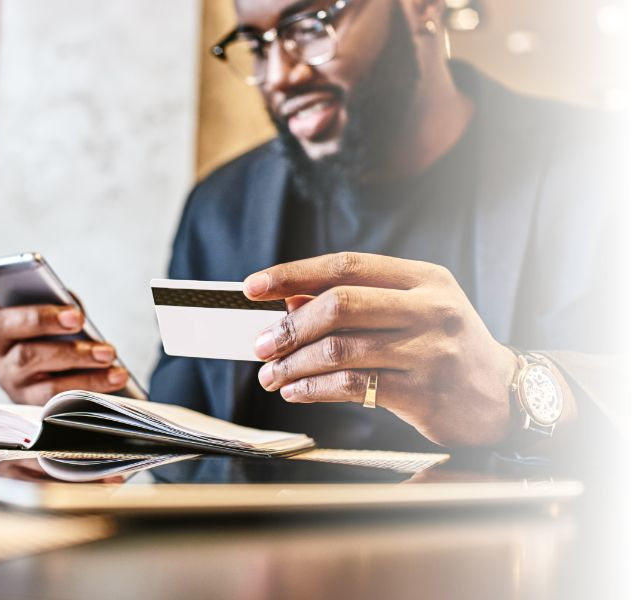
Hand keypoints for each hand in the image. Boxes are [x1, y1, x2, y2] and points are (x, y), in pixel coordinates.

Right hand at [0, 258, 128, 404]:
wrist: (76, 387)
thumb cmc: (67, 342)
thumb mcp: (62, 319)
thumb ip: (61, 306)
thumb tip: (73, 312)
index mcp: (1, 320)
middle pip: (6, 326)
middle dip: (41, 319)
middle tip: (77, 318)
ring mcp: (9, 377)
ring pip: (32, 361)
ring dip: (75, 356)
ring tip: (109, 353)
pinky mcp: (29, 404)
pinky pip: (55, 395)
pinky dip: (90, 383)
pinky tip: (117, 376)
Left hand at [243, 252, 517, 446]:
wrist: (503, 395)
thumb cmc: (446, 346)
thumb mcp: (412, 310)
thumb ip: (358, 302)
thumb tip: (290, 301)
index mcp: (425, 278)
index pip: (347, 265)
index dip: (294, 274)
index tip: (255, 286)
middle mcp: (431, 308)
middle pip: (340, 305)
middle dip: (289, 326)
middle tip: (261, 344)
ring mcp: (430, 350)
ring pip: (341, 349)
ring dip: (293, 363)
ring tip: (271, 373)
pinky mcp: (423, 392)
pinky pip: (351, 386)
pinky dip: (312, 389)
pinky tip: (296, 391)